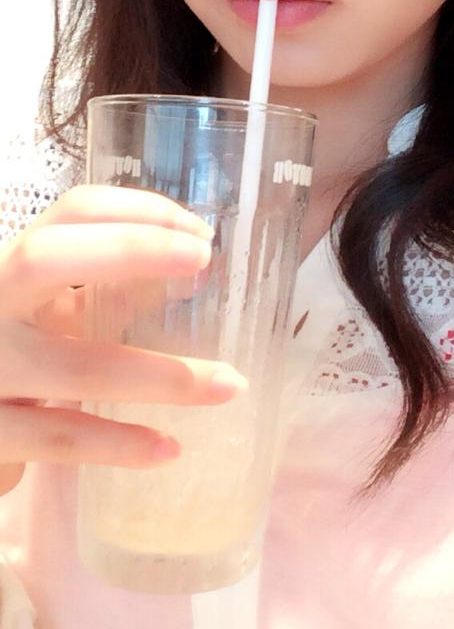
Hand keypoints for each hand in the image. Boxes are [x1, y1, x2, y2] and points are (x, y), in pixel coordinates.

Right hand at [0, 185, 244, 494]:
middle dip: (132, 248)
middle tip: (203, 260)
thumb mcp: (39, 304)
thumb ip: (98, 287)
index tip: (202, 234)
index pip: (71, 209)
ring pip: (77, 364)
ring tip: (229, 384)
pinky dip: (119, 444)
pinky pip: (60, 436)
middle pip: (50, 258)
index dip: (140, 211)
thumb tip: (192, 270)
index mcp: (8, 262)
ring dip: (163, 375)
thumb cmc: (5, 341)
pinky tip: (169, 448)